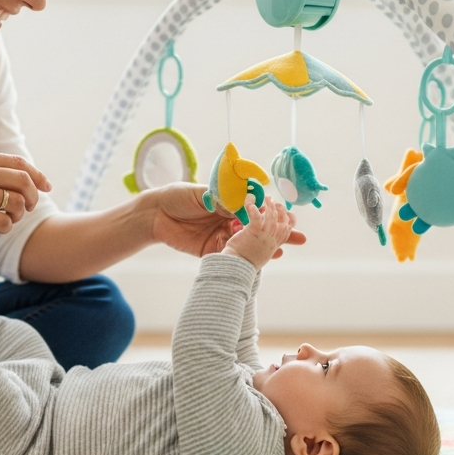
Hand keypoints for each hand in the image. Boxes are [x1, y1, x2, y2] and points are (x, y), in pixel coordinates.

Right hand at [0, 151, 51, 241]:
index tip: (46, 187)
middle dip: (33, 197)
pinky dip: (7, 227)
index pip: (19, 162)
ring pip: (17, 203)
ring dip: (19, 215)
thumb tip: (22, 181)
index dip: (38, 175)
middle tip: (29, 209)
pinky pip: (5, 222)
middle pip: (24, 181)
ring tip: (9, 219)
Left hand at [147, 184, 306, 258]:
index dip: (272, 212)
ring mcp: (221, 237)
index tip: (289, 215)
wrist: (154, 214)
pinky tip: (262, 260)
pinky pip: (231, 256)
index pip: (256, 208)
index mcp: (228, 203)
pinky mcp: (211, 251)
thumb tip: (245, 204)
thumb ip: (224, 201)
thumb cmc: (177, 196)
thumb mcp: (204, 194)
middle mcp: (227, 220)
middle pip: (257, 228)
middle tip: (300, 236)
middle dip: (278, 232)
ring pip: (248, 243)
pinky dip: (246, 258)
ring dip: (267, 247)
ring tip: (285, 250)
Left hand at [223, 200, 295, 269]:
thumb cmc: (244, 262)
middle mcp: (271, 240)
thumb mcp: (261, 256)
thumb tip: (274, 249)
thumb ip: (266, 249)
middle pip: (283, 222)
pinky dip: (253, 209)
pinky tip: (249, 203)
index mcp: (273, 246)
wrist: (235, 267)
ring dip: (270, 206)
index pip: (286, 231)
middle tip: (276, 203)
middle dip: (281, 211)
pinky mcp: (253, 231)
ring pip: (272, 217)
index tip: (285, 214)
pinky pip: (256, 216)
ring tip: (267, 198)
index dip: (287, 221)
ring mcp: (264, 235)